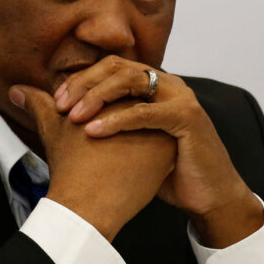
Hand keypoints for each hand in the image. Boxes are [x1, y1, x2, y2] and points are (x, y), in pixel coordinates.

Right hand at [9, 85, 175, 241]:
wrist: (88, 205)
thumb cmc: (69, 167)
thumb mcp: (53, 129)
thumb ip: (37, 104)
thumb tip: (17, 90)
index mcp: (111, 96)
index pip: (116, 86)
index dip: (104, 99)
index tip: (97, 117)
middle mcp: (137, 106)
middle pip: (138, 101)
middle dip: (127, 111)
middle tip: (117, 132)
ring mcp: (156, 128)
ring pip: (154, 122)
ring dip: (145, 129)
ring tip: (131, 147)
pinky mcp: (167, 152)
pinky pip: (168, 145)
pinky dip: (156, 150)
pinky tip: (144, 162)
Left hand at [53, 56, 263, 247]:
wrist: (207, 197)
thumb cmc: (167, 171)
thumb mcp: (129, 142)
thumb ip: (102, 123)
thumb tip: (56, 115)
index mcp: (154, 84)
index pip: (111, 66)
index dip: (82, 79)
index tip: (56, 99)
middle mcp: (167, 83)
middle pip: (117, 67)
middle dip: (84, 83)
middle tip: (60, 104)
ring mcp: (180, 96)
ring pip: (130, 80)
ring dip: (97, 95)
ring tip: (74, 116)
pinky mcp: (187, 117)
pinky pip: (144, 112)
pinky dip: (116, 120)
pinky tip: (93, 131)